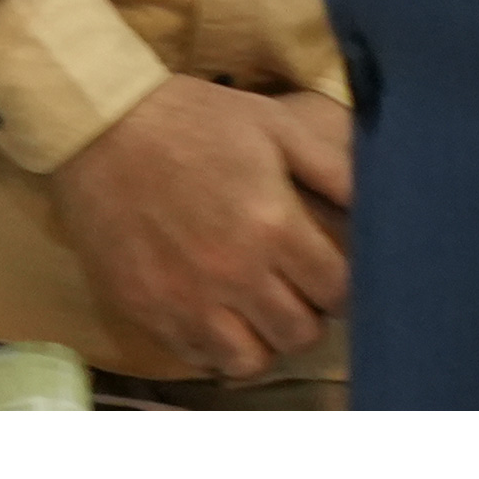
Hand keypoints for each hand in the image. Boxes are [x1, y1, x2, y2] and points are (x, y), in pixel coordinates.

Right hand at [41, 76, 352, 383]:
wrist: (98, 125)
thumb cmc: (191, 120)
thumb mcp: (272, 124)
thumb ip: (333, 167)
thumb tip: (380, 205)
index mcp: (273, 225)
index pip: (339, 292)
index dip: (340, 284)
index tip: (328, 271)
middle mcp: (235, 273)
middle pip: (300, 332)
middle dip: (306, 311)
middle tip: (291, 287)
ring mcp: (188, 299)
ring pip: (252, 359)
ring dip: (263, 337)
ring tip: (254, 309)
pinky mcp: (148, 310)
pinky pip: (199, 358)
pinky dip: (214, 345)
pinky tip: (212, 313)